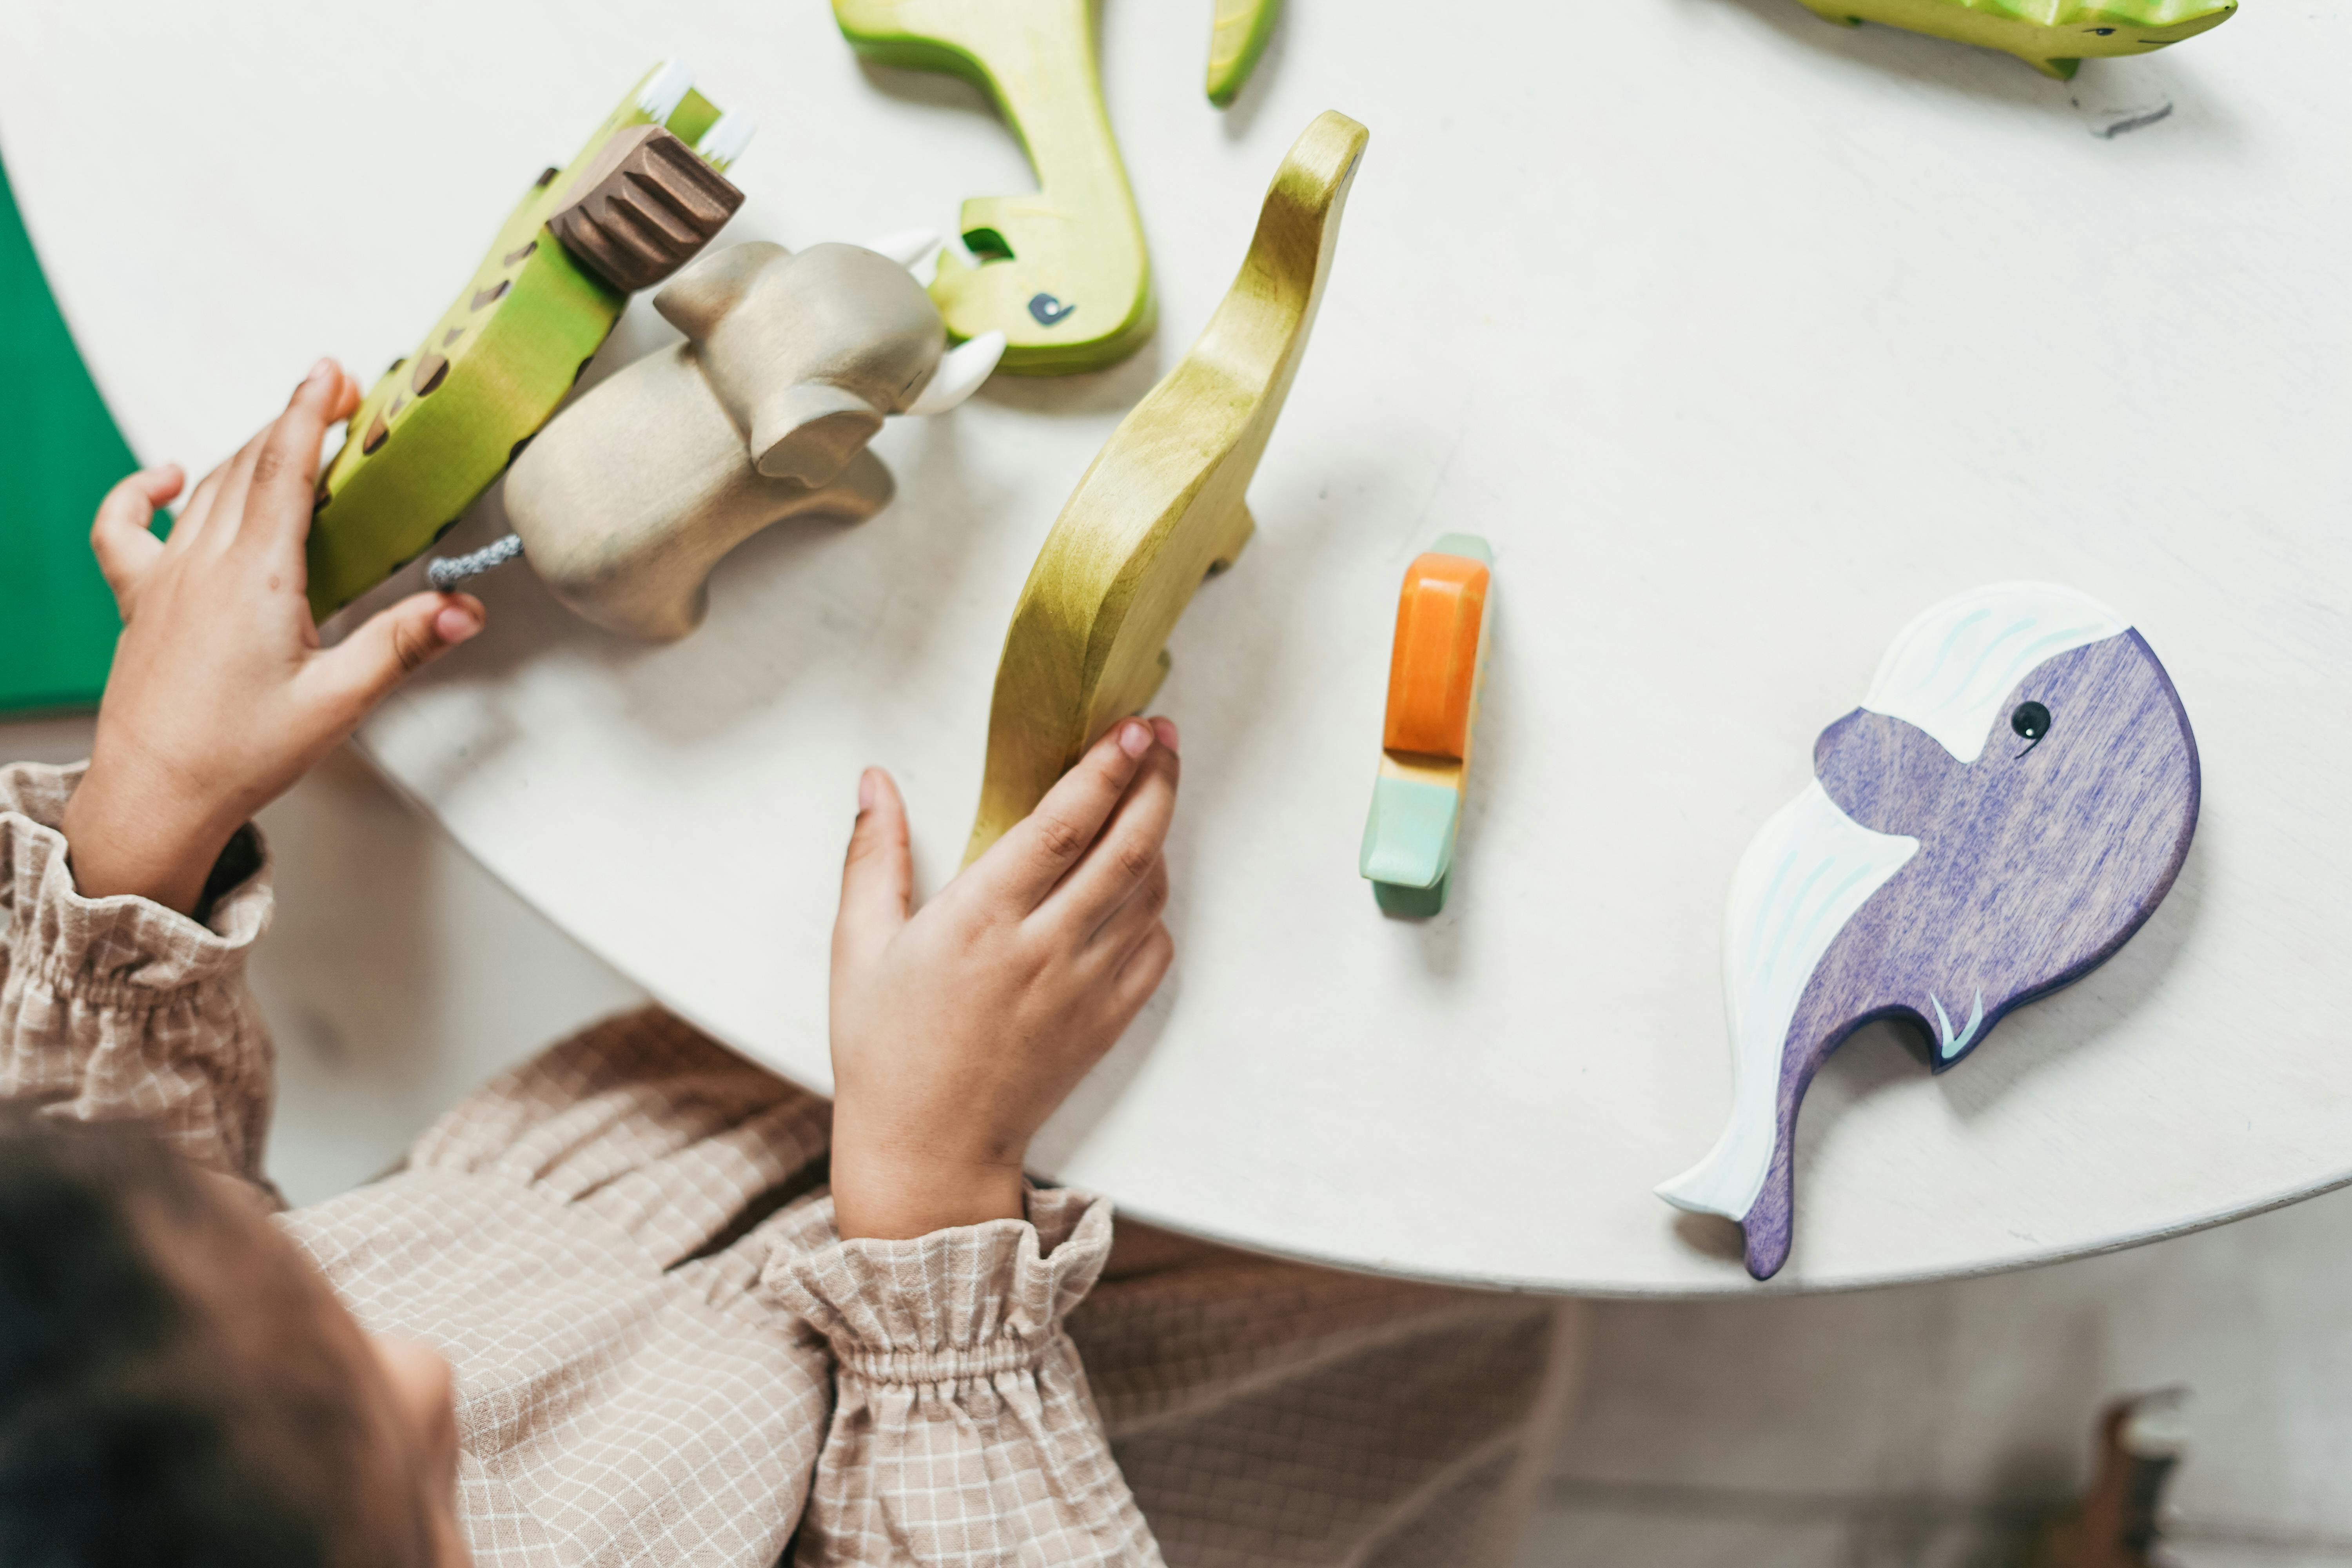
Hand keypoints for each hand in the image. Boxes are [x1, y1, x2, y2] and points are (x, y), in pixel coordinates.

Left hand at [59, 359, 485, 913]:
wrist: (154, 796)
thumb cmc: (239, 755)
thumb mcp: (337, 702)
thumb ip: (401, 645)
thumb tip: (464, 610)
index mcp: (256, 580)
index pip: (284, 469)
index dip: (309, 411)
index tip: (332, 372)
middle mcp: (204, 564)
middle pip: (249, 465)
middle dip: (292, 423)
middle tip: (336, 397)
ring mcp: (164, 578)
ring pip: (207, 488)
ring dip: (248, 452)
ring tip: (287, 435)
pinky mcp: (139, 600)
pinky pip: (125, 527)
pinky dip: (144, 491)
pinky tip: (168, 478)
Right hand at [828, 717, 1179, 1239]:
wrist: (929, 1150)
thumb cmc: (885, 1048)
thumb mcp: (857, 947)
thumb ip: (872, 857)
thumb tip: (874, 780)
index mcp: (979, 921)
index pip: (1063, 825)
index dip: (1104, 769)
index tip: (1129, 726)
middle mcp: (1042, 950)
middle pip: (1126, 848)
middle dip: (1155, 782)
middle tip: (1162, 737)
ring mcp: (1083, 989)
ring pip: (1148, 894)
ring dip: (1159, 834)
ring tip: (1153, 790)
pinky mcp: (1107, 1022)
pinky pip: (1155, 949)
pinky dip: (1157, 905)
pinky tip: (1140, 879)